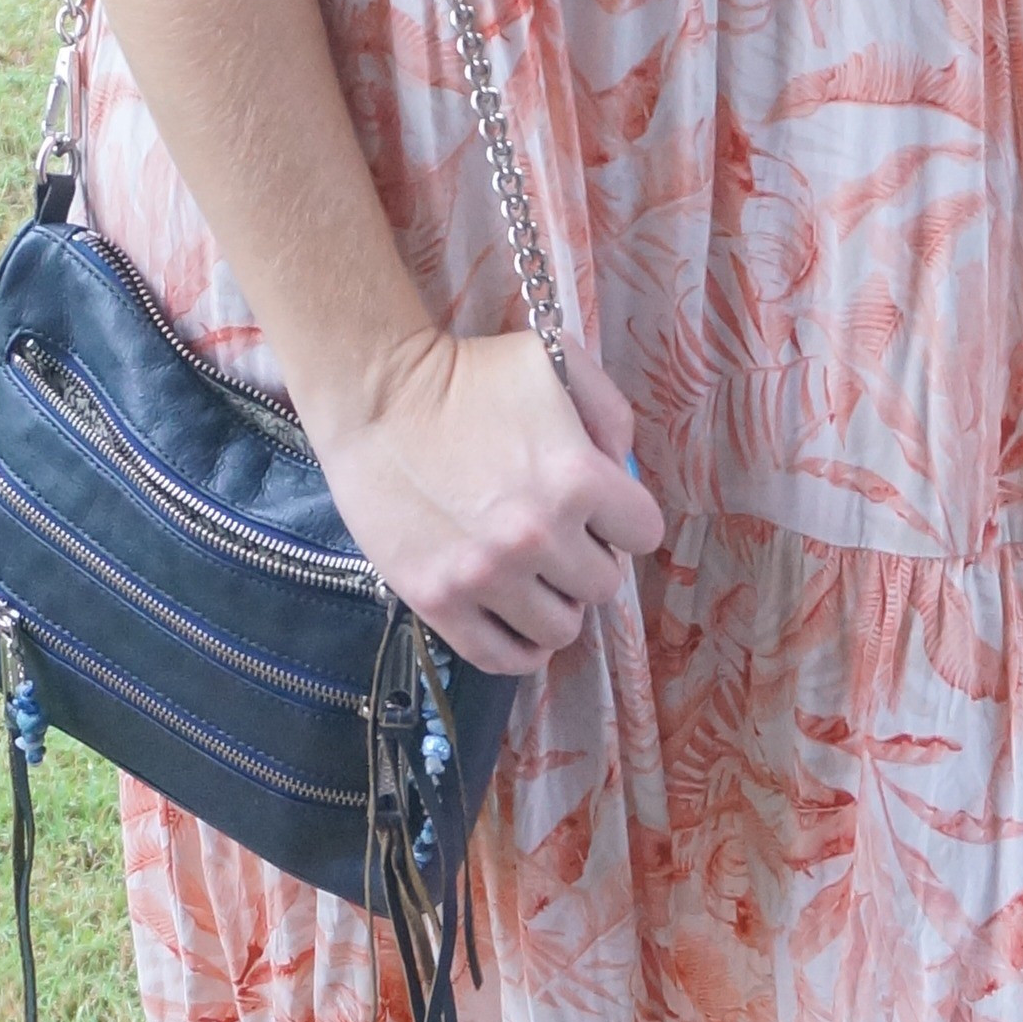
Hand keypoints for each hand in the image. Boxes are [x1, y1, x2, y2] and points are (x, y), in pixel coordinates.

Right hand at [302, 327, 663, 676]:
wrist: (378, 395)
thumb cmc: (470, 373)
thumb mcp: (558, 364)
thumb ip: (610, 416)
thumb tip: (622, 475)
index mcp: (578, 478)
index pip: (644, 534)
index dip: (624, 519)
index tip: (599, 510)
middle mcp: (537, 536)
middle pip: (602, 584)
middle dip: (588, 559)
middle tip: (559, 538)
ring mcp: (486, 575)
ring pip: (559, 629)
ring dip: (555, 604)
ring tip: (534, 577)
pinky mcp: (439, 600)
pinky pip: (501, 657)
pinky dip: (520, 650)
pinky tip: (519, 625)